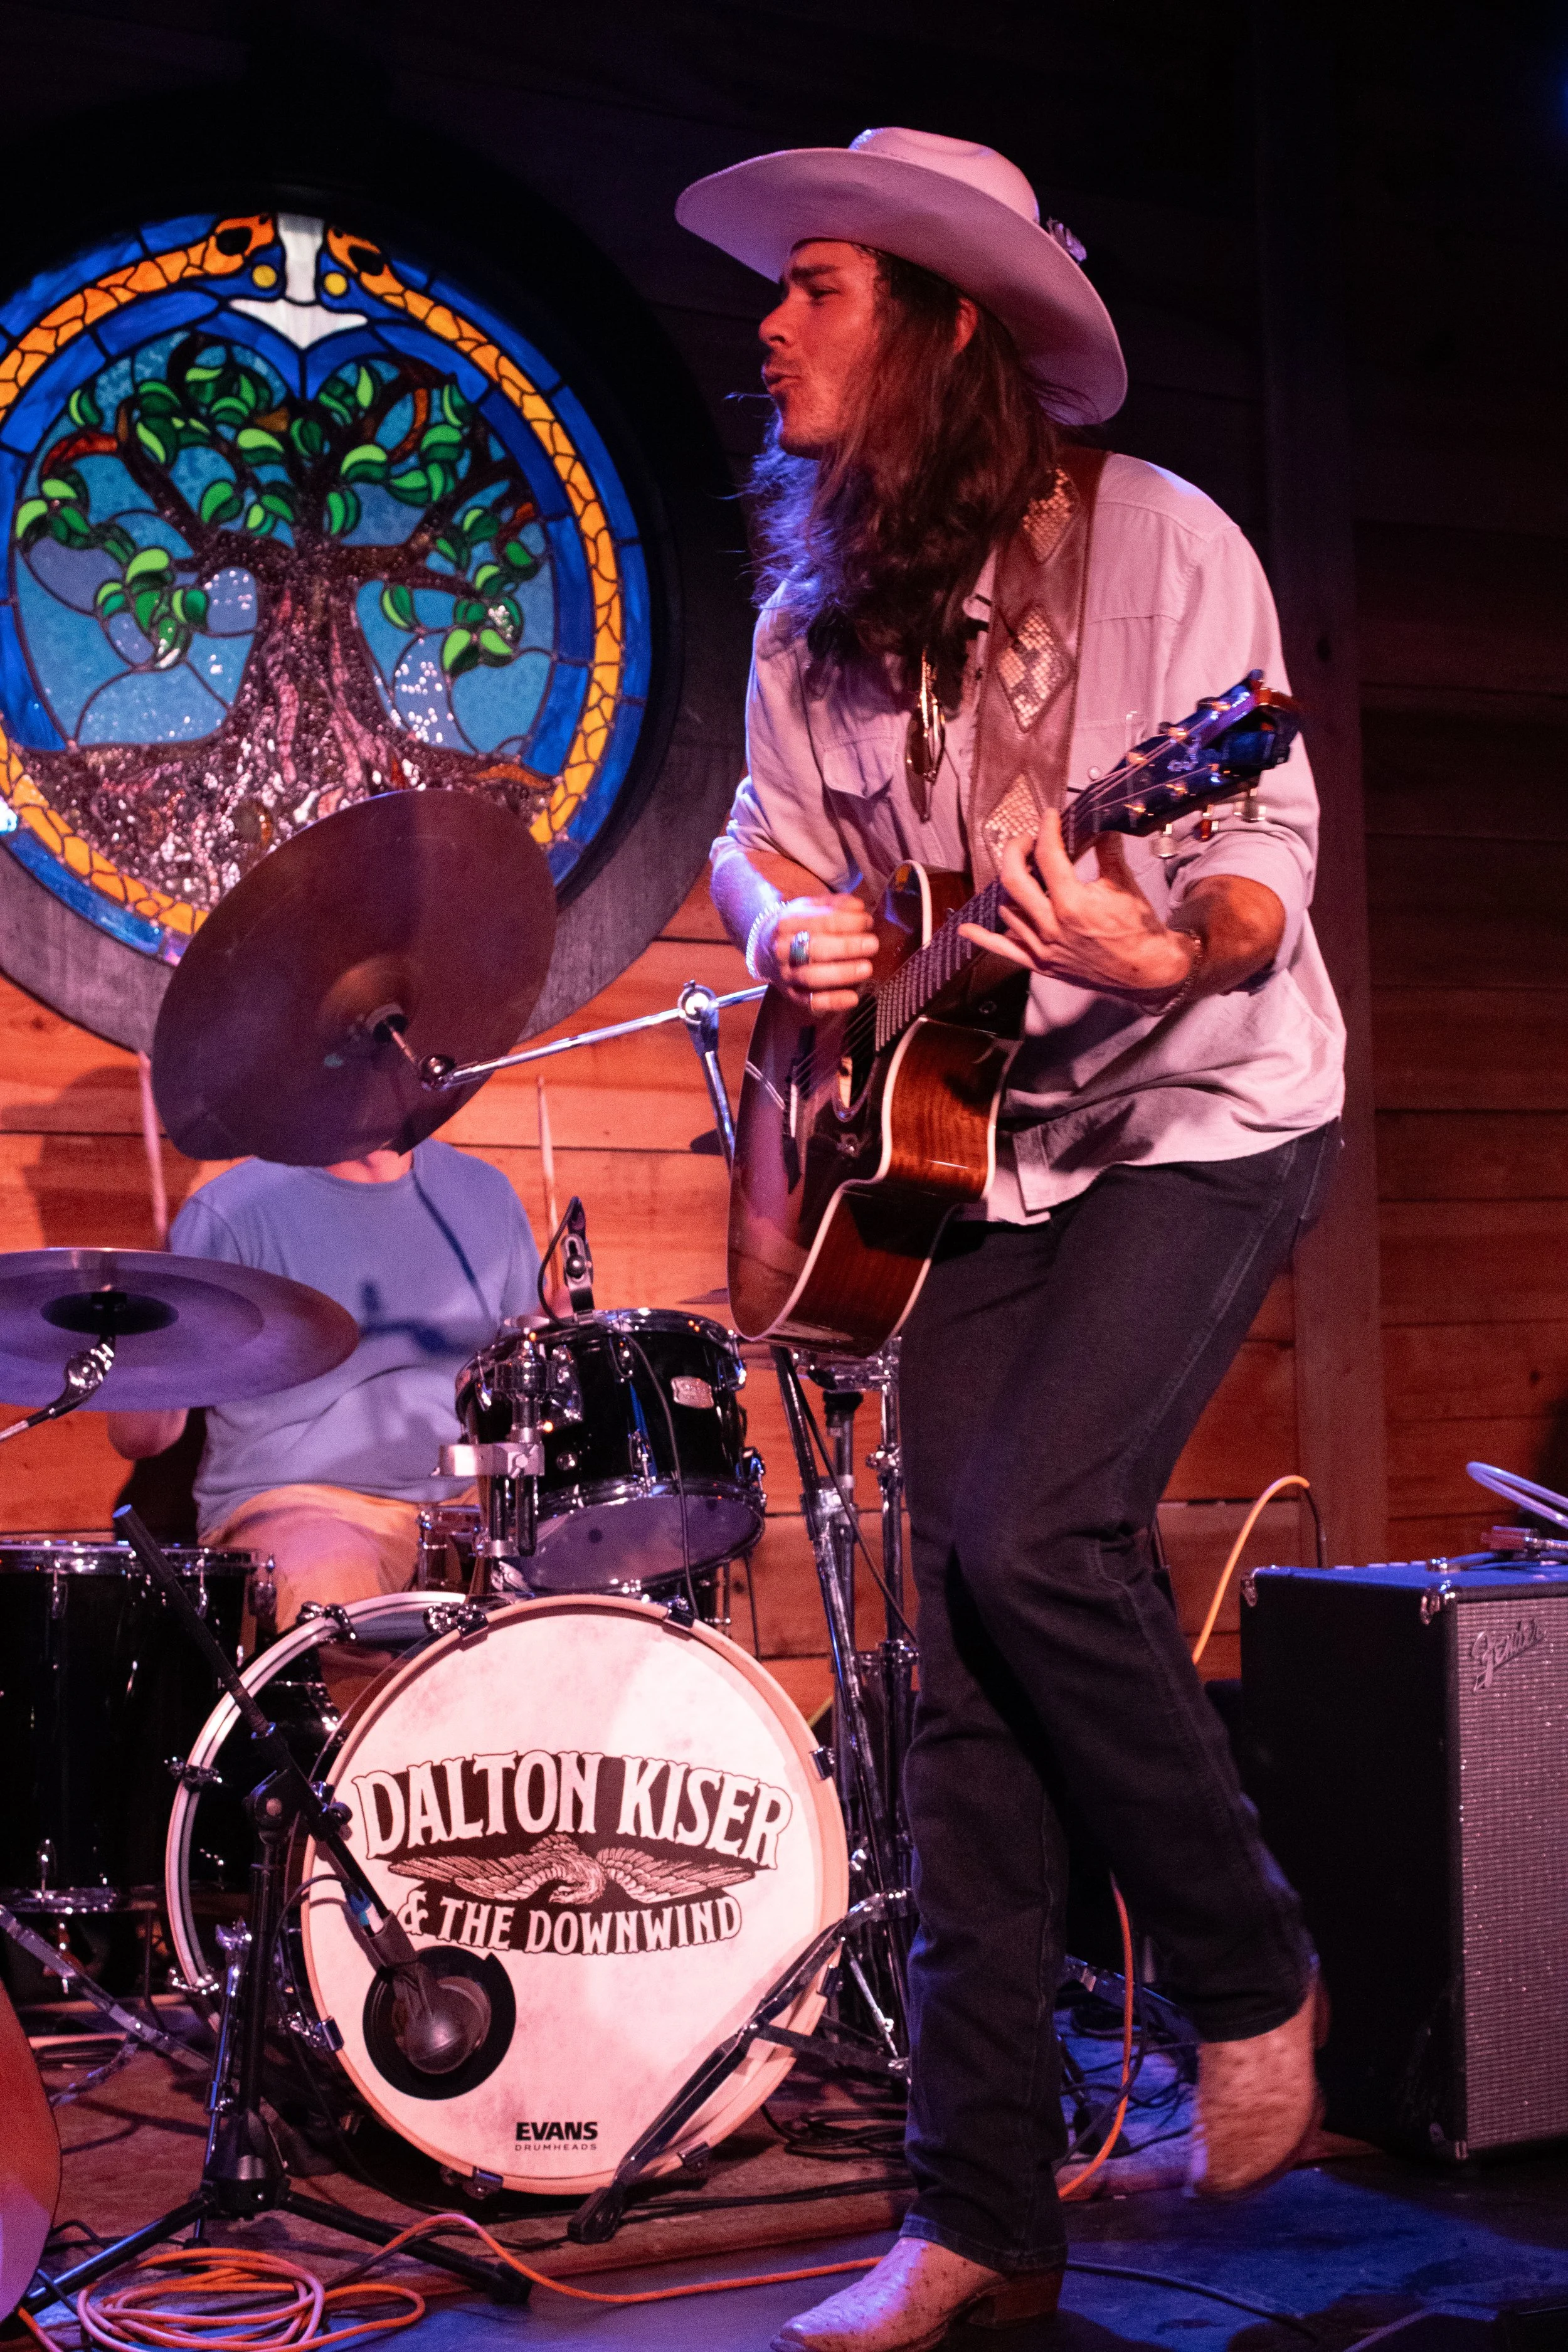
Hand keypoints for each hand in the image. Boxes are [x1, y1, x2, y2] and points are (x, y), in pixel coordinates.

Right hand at [758, 893, 875, 1013]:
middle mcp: (783, 949)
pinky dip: (832, 1002)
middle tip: (872, 944)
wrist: (763, 948)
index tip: (868, 922)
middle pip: (815, 949)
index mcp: (789, 923)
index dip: (848, 922)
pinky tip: (853, 998)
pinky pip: (811, 1001)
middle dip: (846, 947)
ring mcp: (786, 974)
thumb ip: (836, 905)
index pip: (821, 922)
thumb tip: (859, 908)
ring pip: (812, 976)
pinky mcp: (791, 994)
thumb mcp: (811, 907)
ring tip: (866, 968)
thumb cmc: (797, 926)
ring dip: (841, 973)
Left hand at [959, 811, 1194, 999]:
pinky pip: (1004, 950)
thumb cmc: (1138, 932)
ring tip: (1022, 872)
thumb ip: (1107, 852)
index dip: (1047, 829)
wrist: (1147, 972)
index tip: (1050, 818)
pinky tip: (967, 928)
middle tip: (1026, 840)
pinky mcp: (1040, 963)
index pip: (1049, 856)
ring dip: (1011, 886)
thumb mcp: (1125, 885)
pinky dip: (983, 938)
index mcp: (1073, 904)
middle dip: (1016, 850)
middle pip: (1014, 879)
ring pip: (1007, 909)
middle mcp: (1052, 926)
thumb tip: (1099, 826)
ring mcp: (1042, 947)